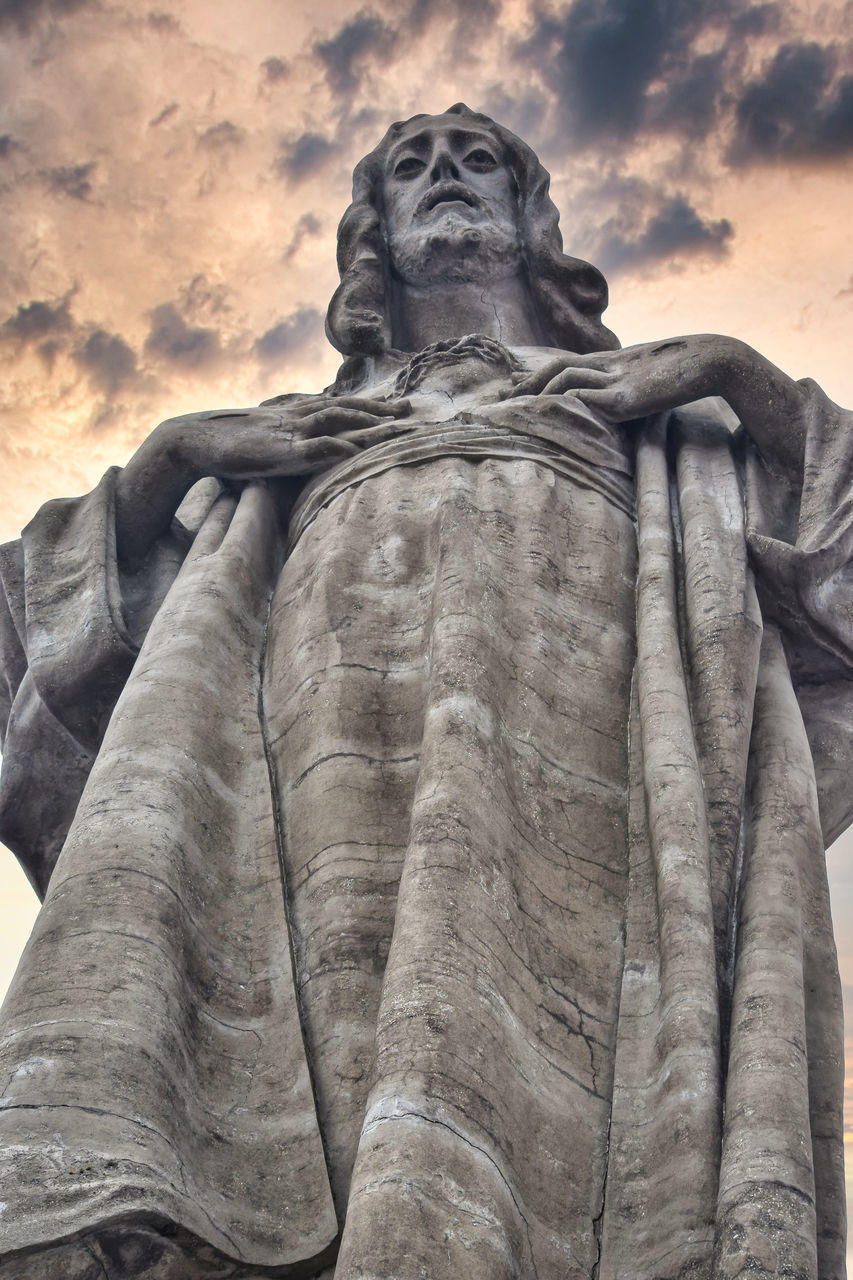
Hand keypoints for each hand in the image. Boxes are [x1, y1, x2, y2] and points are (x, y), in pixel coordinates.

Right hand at [162, 394, 412, 482]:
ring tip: (398, 427)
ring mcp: (292, 433)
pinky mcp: (283, 451)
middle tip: (411, 410)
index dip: (368, 405)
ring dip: (371, 422)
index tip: (393, 406)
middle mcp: (298, 417)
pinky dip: (340, 445)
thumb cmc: (226, 445)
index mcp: (294, 414)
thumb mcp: (263, 441)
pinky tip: (360, 449)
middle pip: (348, 407)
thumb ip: (285, 443)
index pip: (339, 404)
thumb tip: (299, 452)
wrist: (194, 439)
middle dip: (381, 409)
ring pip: (339, 420)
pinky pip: (318, 446)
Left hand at [505, 336, 733, 420]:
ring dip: (537, 394)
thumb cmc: (681, 373)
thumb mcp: (646, 378)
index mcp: (610, 361)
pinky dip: (564, 401)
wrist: (709, 359)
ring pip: (564, 378)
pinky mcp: (626, 397)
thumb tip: (611, 405)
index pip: (563, 363)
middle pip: (556, 368)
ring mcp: (615, 380)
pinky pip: (586, 396)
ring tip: (517, 411)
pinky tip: (548, 412)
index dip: (535, 375)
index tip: (512, 388)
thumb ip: (625, 387)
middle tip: (500, 402)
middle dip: (526, 385)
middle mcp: (607, 366)